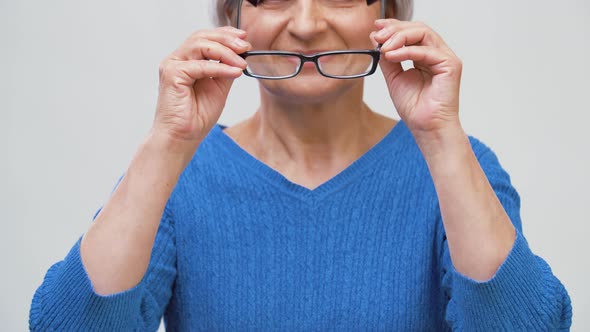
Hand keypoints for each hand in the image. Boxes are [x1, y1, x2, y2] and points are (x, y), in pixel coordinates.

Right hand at [152, 26, 250, 148]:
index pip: (205, 37)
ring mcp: (172, 65)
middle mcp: (177, 59)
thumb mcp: (219, 88)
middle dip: (227, 39)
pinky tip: (235, 72)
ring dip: (225, 51)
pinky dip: (219, 67)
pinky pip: (200, 65)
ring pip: (200, 45)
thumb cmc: (197, 116)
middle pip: (202, 36)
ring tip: (242, 62)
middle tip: (246, 46)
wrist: (183, 137)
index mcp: (187, 60)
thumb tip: (241, 54)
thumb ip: (226, 69)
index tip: (245, 39)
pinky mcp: (172, 74)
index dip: (225, 34)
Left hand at [371, 19, 462, 134]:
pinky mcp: (450, 65)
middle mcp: (437, 54)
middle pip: (418, 29)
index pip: (411, 32)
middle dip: (395, 29)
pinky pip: (426, 51)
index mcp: (425, 56)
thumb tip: (377, 40)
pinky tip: (392, 55)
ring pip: (423, 33)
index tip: (376, 28)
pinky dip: (407, 50)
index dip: (393, 27)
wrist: (426, 128)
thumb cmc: (415, 108)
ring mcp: (445, 58)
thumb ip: (388, 59)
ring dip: (399, 37)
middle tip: (377, 36)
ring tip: (383, 46)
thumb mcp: (394, 78)